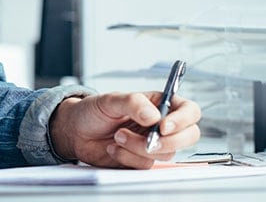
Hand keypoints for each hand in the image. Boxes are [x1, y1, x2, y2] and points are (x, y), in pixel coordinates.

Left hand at [49, 92, 200, 168]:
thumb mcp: (111, 99)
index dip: (183, 120)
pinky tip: (114, 148)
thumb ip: (134, 103)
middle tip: (147, 140)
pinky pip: (145, 165)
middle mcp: (161, 124)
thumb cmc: (94, 110)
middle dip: (168, 142)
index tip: (163, 127)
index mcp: (160, 104)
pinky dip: (128, 158)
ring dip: (138, 148)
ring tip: (118, 136)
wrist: (76, 132)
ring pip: (165, 154)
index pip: (189, 111)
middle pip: (188, 136)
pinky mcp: (141, 159)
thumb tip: (153, 116)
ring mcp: (153, 144)